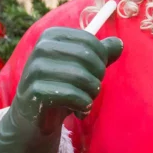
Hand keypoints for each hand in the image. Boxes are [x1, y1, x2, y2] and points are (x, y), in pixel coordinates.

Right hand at [0, 27, 122, 152]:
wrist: (34, 116)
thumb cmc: (61, 86)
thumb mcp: (82, 68)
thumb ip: (101, 54)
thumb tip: (118, 44)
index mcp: (52, 36)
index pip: (89, 41)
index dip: (102, 58)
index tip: (98, 72)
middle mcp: (41, 48)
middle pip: (87, 57)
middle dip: (98, 76)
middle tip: (93, 89)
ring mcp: (35, 69)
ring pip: (81, 77)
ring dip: (92, 93)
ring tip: (87, 101)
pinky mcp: (34, 91)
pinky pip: (72, 95)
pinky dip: (83, 105)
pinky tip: (80, 111)